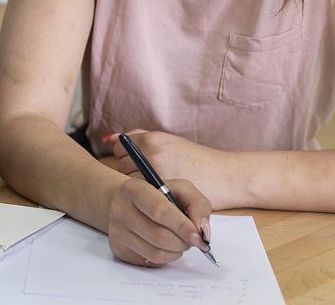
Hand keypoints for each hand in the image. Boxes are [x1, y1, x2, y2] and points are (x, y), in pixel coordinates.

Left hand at [104, 130, 232, 208]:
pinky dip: (148, 198)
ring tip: (155, 188)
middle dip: (131, 173)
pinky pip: (143, 196)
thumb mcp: (169, 141)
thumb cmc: (196, 160)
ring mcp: (157, 174)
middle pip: (122, 166)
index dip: (127, 158)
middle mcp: (152, 154)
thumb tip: (108, 139)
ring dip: (138, 187)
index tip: (138, 165)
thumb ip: (139, 138)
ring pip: (130, 183)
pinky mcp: (164, 192)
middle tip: (149, 179)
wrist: (226, 176)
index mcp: (152, 139)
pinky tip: (160, 196)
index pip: (120, 149)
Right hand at [107, 177, 211, 267]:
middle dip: (183, 242)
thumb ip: (197, 204)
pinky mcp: (118, 249)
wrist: (124, 202)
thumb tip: (202, 231)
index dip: (182, 226)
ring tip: (178, 241)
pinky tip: (163, 246)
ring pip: (156, 253)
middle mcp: (120, 210)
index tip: (198, 236)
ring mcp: (117, 232)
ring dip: (176, 252)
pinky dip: (165, 258)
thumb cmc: (157, 195)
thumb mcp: (179, 189)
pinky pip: (150, 262)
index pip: (160, 211)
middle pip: (159, 236)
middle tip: (191, 239)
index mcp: (135, 189)